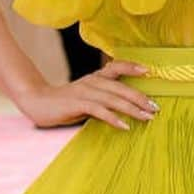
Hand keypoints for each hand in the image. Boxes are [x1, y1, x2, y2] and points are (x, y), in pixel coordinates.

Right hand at [15, 60, 158, 129]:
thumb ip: (105, 99)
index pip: (117, 67)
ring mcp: (85, 92)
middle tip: (155, 108)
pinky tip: (124, 126)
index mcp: (96, 77)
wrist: (37, 103)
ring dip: (132, 109)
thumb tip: (127, 107)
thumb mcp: (88, 97)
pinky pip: (99, 111)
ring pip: (113, 99)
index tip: (150, 71)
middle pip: (121, 87)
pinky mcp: (77, 104)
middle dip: (140, 97)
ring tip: (146, 118)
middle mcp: (92, 81)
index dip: (132, 67)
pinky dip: (113, 118)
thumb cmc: (66, 103)